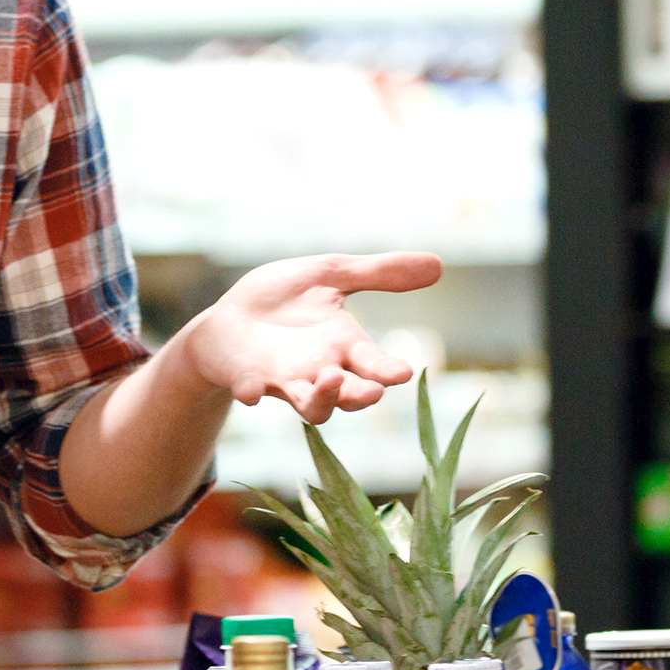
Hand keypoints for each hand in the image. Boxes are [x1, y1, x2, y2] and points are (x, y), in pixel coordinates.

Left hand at [177, 251, 432, 423]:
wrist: (230, 317)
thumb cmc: (284, 299)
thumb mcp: (330, 275)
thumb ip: (378, 273)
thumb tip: (439, 264)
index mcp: (343, 345)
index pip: (374, 364)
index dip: (387, 370)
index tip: (402, 372)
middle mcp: (319, 371)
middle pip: (348, 395)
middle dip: (360, 394)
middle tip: (371, 391)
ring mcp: (283, 379)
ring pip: (311, 405)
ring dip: (321, 398)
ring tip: (327, 379)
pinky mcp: (246, 378)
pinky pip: (251, 390)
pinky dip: (252, 391)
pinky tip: (251, 390)